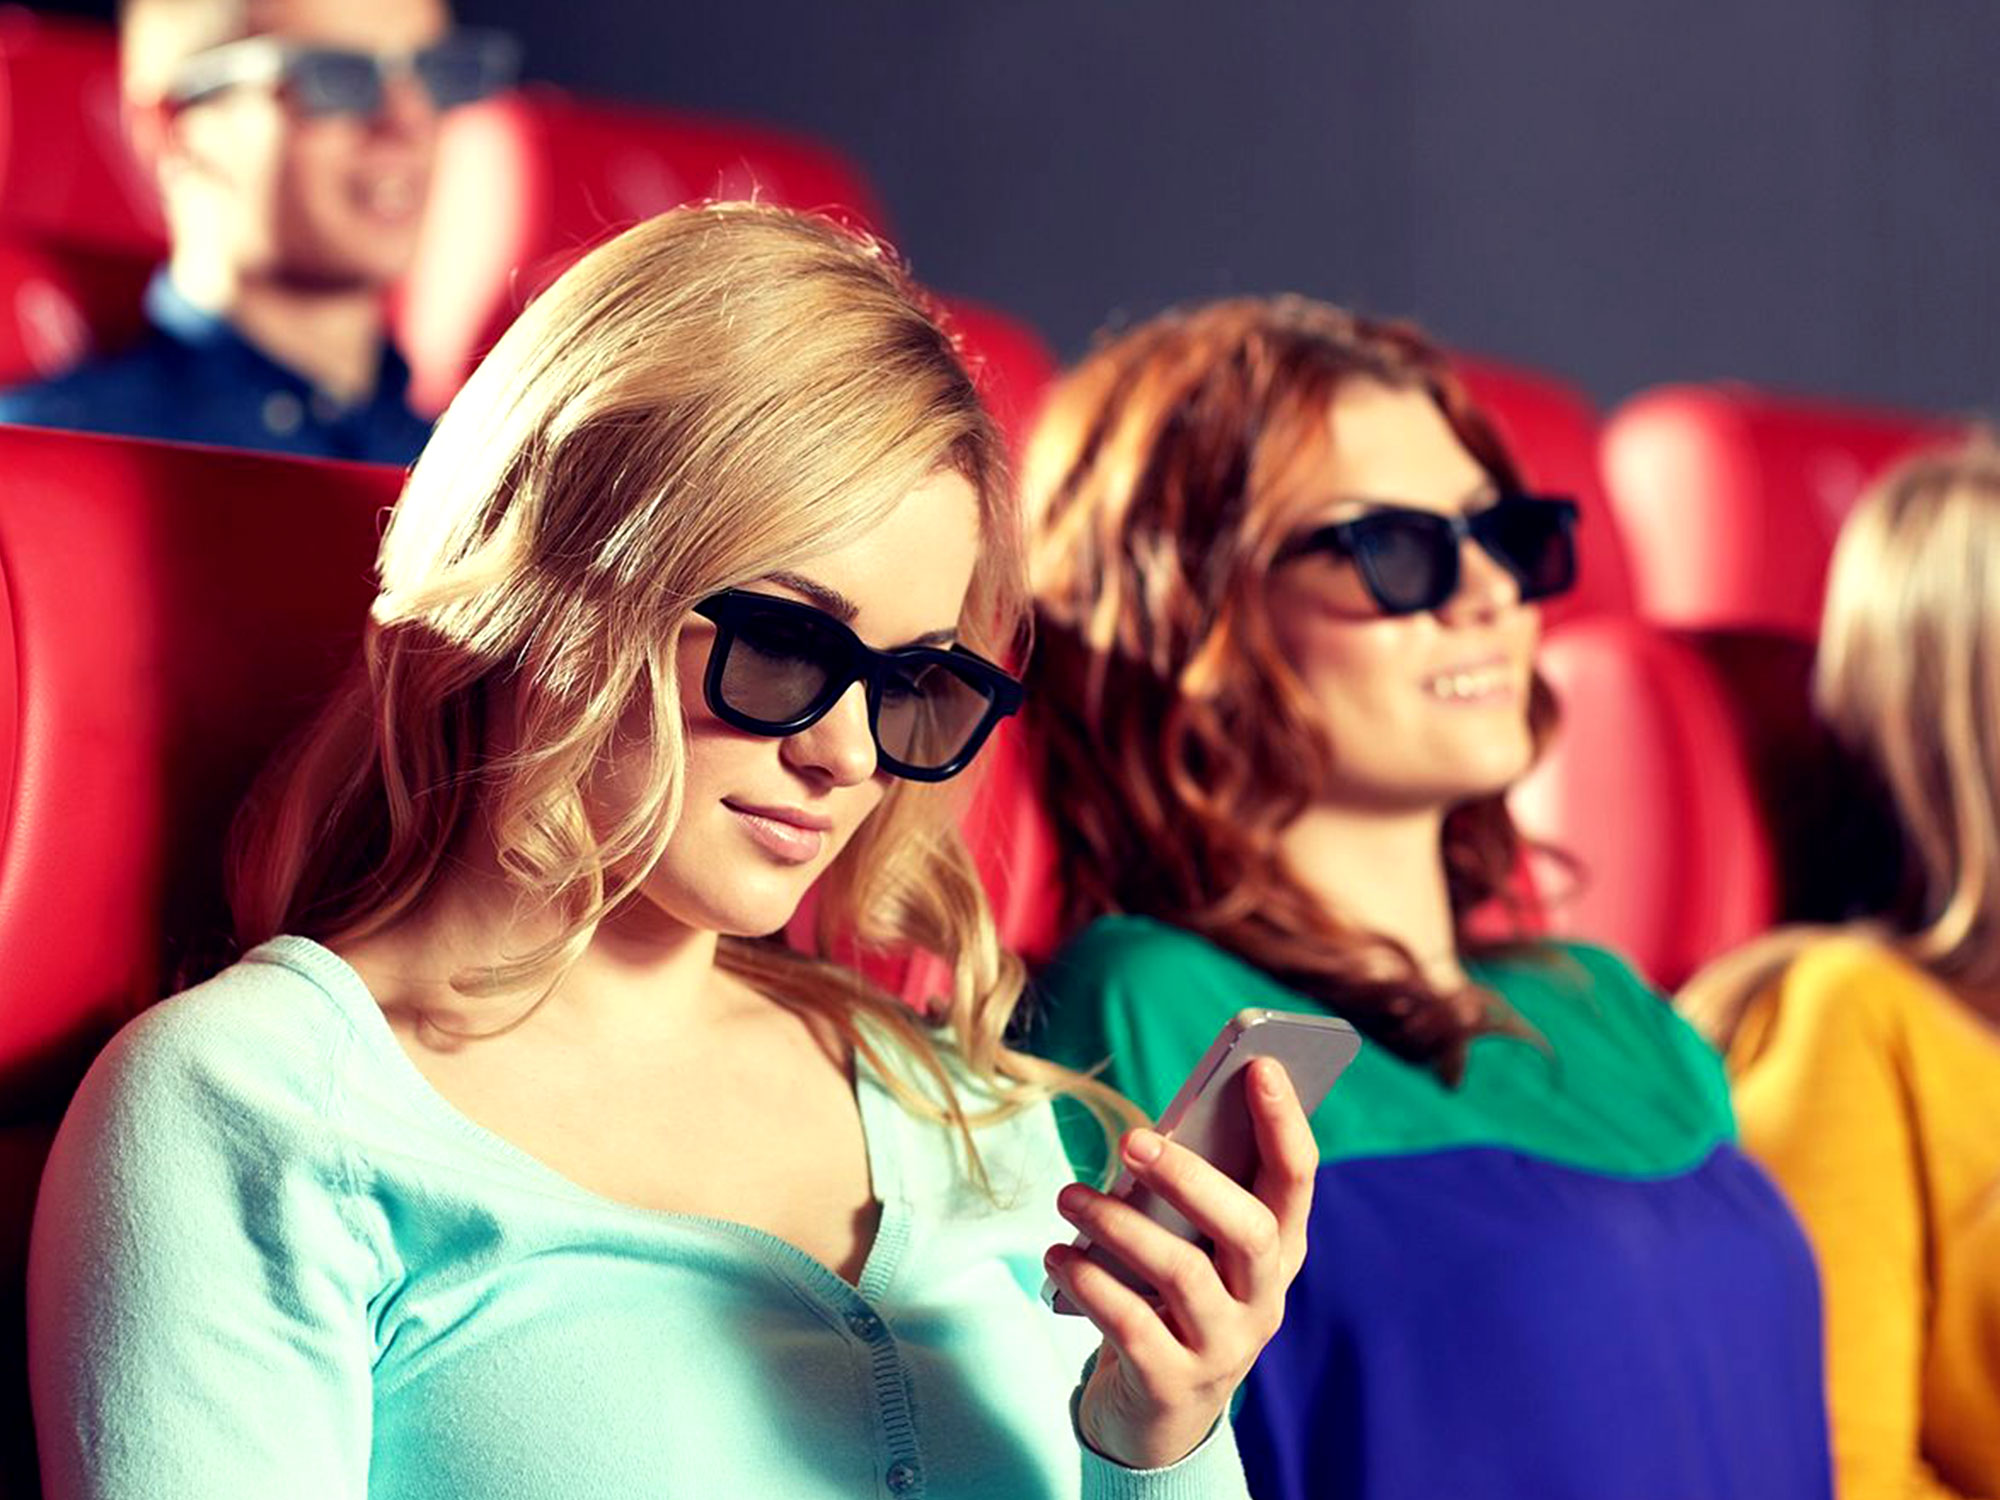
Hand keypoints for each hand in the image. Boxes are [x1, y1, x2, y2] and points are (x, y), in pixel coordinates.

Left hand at [1044, 1056, 1318, 1469]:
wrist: (1158, 1417)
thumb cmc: (1170, 1301)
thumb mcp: (1192, 1247)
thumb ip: (1186, 1198)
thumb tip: (1148, 1138)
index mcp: (1278, 1250)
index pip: (1297, 1179)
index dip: (1285, 1123)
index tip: (1262, 1066)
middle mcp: (1263, 1298)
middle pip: (1248, 1228)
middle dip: (1191, 1177)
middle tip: (1131, 1139)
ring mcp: (1224, 1346)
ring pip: (1183, 1274)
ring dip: (1118, 1225)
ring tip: (1068, 1197)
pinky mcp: (1173, 1384)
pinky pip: (1132, 1325)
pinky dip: (1089, 1282)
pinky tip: (1057, 1257)